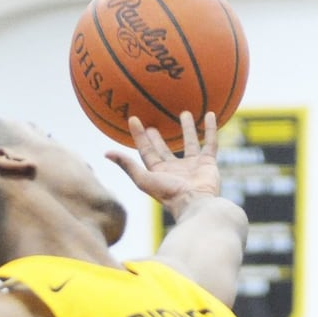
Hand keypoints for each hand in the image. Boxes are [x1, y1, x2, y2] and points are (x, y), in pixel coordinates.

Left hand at [107, 111, 221, 218]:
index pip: (146, 151)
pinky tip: (211, 113)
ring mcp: (192, 165)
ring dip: (187, 128)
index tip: (133, 119)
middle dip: (158, 137)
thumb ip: (127, 165)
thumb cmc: (169, 194)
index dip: (139, 136)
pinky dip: (211, 129)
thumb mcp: (144, 179)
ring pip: (189, 142)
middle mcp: (175, 168)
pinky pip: (210, 143)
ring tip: (184, 113)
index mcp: (158, 172)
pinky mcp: (208, 163)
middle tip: (153, 123)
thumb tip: (106, 152)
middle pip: (165, 149)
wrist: (195, 203)